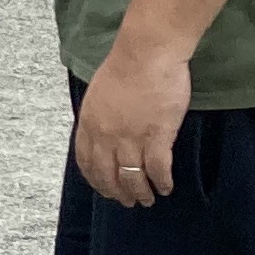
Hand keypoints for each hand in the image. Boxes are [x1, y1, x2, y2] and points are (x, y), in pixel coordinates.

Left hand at [74, 37, 190, 207]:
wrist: (147, 53)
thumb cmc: (126, 67)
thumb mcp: (98, 95)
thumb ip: (98, 118)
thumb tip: (101, 134)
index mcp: (89, 124)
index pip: (88, 163)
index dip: (97, 181)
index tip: (105, 189)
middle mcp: (106, 136)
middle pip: (109, 175)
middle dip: (118, 193)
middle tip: (128, 202)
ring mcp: (131, 137)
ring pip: (132, 177)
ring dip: (140, 192)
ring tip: (147, 199)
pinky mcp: (157, 136)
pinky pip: (158, 169)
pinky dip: (162, 181)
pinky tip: (166, 187)